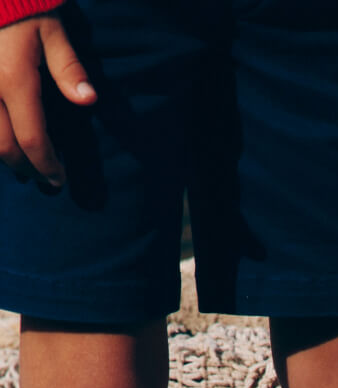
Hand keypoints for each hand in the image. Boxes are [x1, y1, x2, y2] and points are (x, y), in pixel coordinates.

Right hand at [0, 10, 95, 187]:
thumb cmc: (23, 5)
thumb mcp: (52, 30)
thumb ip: (69, 69)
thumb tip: (89, 100)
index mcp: (14, 80)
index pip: (31, 139)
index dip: (46, 165)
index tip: (59, 179)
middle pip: (4, 146)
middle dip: (27, 168)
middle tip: (46, 179)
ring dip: (6, 157)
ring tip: (27, 166)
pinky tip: (6, 141)